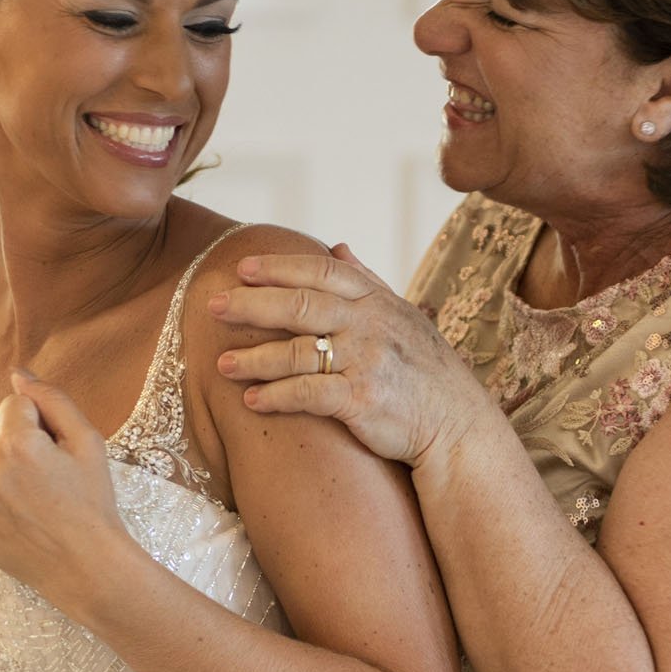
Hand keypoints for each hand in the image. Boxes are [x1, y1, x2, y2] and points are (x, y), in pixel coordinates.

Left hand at [0, 370, 124, 619]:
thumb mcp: (88, 443)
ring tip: (34, 501)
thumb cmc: (93, 503)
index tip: (57, 453)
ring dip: (2, 473)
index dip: (40, 425)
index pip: (13, 405)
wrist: (84, 567)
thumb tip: (18, 375)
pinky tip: (18, 520)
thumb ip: (53, 400)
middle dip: (17, 445)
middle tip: (49, 479)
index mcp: (16, 443)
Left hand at [211, 243, 486, 467]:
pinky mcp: (362, 400)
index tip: (242, 267)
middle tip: (214, 306)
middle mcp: (371, 324)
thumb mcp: (403, 316)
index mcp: (377, 301)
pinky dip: (276, 396)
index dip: (279, 267)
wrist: (456, 424)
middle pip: (301, 305)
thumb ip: (367, 281)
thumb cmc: (424, 371)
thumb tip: (337, 246)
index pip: (321, 272)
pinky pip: (308, 394)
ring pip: (298, 351)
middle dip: (252, 304)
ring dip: (255, 357)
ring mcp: (367, 361)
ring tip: (222, 364)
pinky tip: (251, 400)